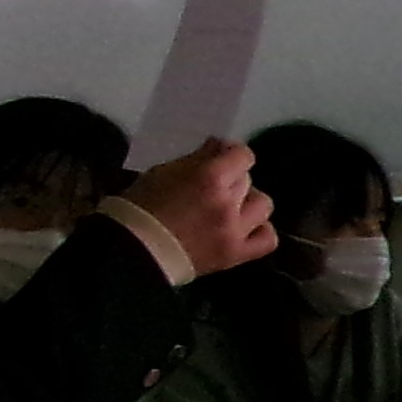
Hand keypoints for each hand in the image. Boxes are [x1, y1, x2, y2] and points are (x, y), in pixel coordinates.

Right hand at [128, 137, 274, 278]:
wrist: (133, 250)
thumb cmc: (141, 206)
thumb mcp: (162, 172)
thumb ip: (196, 159)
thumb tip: (218, 146)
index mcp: (209, 177)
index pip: (243, 155)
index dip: (232, 153)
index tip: (220, 156)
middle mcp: (228, 202)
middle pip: (247, 179)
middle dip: (231, 178)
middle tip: (212, 186)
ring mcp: (235, 230)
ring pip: (263, 205)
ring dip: (248, 202)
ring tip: (231, 207)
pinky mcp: (236, 255)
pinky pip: (268, 239)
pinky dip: (260, 231)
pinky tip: (245, 228)